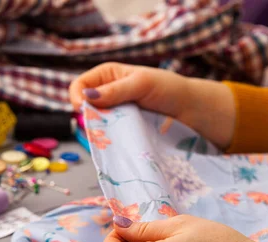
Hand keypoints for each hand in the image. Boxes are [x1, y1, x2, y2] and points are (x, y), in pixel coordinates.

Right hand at [69, 62, 235, 149]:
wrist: (190, 110)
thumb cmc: (169, 89)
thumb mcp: (141, 84)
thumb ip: (115, 90)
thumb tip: (87, 96)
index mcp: (108, 75)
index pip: (80, 85)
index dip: (77, 97)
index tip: (84, 110)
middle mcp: (108, 93)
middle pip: (85, 107)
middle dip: (89, 116)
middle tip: (100, 125)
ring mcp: (116, 113)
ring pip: (96, 123)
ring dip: (100, 129)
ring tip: (114, 132)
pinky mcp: (124, 129)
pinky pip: (109, 135)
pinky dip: (111, 139)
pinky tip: (119, 140)